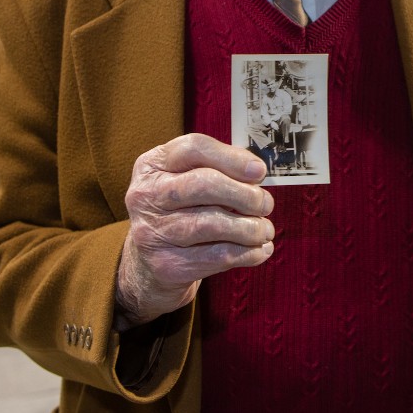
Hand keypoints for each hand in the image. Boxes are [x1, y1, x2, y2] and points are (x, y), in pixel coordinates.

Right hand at [115, 133, 274, 330]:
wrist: (149, 263)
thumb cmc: (180, 212)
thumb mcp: (187, 180)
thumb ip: (218, 168)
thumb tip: (256, 171)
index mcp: (152, 165)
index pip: (193, 148)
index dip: (232, 158)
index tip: (259, 171)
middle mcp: (146, 195)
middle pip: (203, 184)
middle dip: (244, 194)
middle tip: (265, 204)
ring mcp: (152, 231)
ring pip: (211, 224)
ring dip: (249, 228)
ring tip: (265, 230)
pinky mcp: (166, 264)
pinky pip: (216, 257)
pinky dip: (246, 253)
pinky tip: (259, 250)